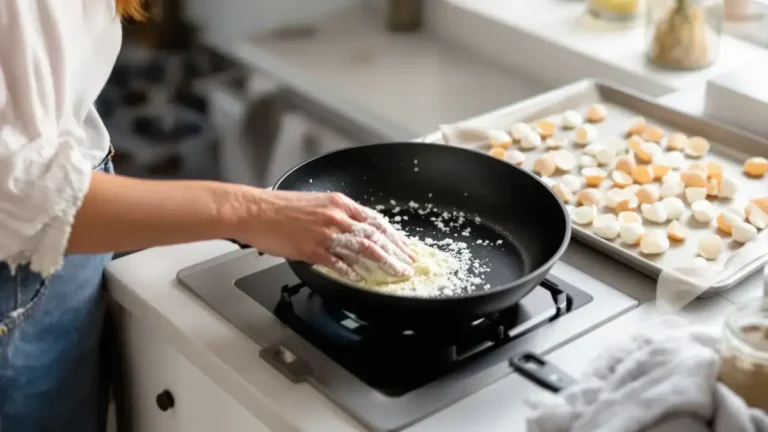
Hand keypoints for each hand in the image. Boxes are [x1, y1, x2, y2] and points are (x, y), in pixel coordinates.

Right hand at [238, 190, 414, 281]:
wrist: (255, 210)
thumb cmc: (280, 208)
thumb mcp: (316, 203)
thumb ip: (338, 216)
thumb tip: (354, 231)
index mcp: (340, 203)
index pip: (376, 220)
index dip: (394, 236)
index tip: (405, 248)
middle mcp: (337, 216)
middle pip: (376, 236)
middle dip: (396, 252)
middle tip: (408, 265)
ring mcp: (326, 233)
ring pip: (363, 249)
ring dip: (383, 263)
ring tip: (396, 274)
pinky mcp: (312, 249)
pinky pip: (338, 263)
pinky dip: (352, 272)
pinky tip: (363, 280)